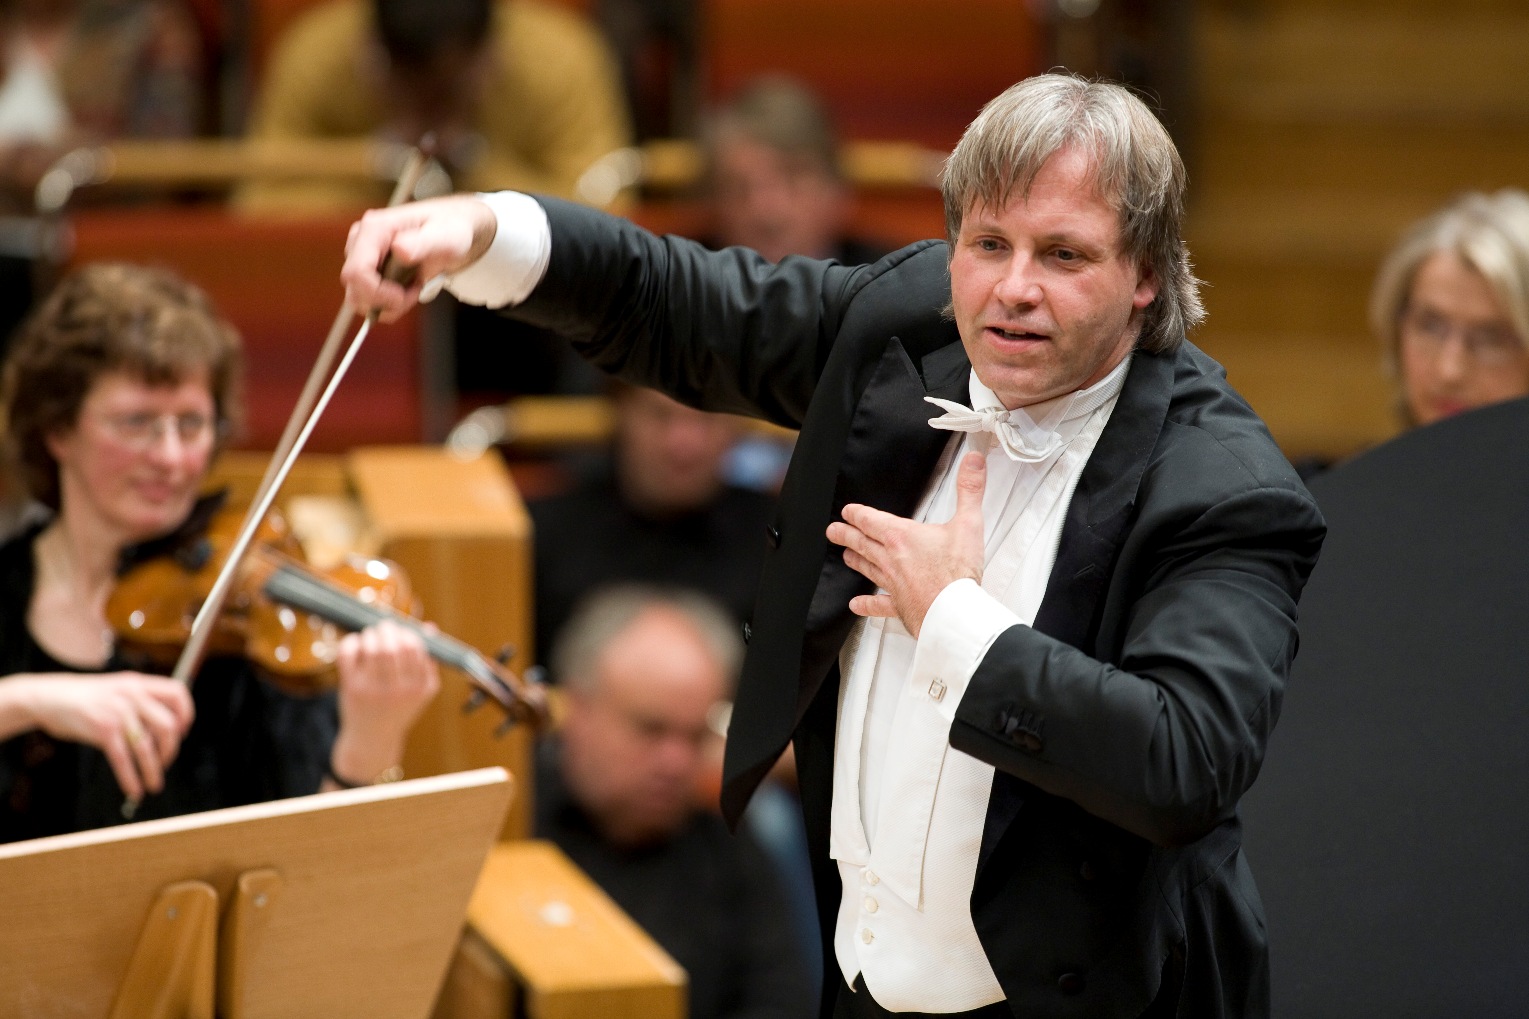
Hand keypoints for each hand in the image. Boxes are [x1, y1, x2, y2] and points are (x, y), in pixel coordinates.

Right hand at [4, 672, 194, 800]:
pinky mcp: (102, 729)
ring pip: (147, 747)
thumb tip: (166, 730)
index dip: (186, 714)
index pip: (178, 693)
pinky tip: (134, 790)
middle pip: (168, 726)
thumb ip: (140, 703)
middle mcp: (132, 695)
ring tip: (154, 785)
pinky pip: (124, 758)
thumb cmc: (85, 698)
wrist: (47, 696)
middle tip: (164, 762)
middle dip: (170, 750)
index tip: (182, 733)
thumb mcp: (118, 690)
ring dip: (153, 770)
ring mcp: (118, 711)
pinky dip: (131, 778)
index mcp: (139, 683)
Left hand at [328, 621, 439, 785]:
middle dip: (388, 629)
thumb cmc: (398, 707)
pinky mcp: (351, 688)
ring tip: (370, 635)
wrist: (373, 738)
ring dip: (371, 634)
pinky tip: (355, 644)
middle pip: (392, 646)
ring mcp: (373, 689)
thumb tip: (430, 626)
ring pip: (372, 648)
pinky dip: (351, 642)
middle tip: (385, 627)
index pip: (415, 648)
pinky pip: (348, 655)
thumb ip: (428, 659)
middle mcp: (398, 690)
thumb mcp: (421, 688)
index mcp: (420, 688)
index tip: (402, 632)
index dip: (407, 633)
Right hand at [340, 195, 497, 321]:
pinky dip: (388, 304)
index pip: (356, 272)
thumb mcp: (446, 236)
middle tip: (414, 292)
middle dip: (385, 301)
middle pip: (355, 288)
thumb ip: (424, 242)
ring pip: (358, 297)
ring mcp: (362, 256)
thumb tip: (399, 249)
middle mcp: (361, 241)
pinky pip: (367, 298)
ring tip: (413, 289)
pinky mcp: (368, 269)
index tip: (404, 297)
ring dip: (387, 304)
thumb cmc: (451, 229)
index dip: (377, 293)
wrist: (453, 231)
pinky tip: (407, 289)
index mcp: (374, 229)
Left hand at [825, 451, 987, 637]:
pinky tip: (856, 604)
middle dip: (847, 534)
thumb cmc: (958, 573)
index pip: (871, 520)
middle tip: (833, 531)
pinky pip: (878, 604)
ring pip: (868, 568)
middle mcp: (891, 560)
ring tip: (846, 557)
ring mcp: (893, 584)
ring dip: (855, 560)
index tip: (848, 511)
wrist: (953, 613)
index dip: (857, 513)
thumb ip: (970, 490)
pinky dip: (866, 604)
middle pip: (862, 543)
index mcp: (902, 537)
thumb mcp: (968, 524)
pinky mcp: (899, 606)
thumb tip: (973, 463)